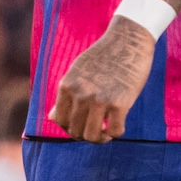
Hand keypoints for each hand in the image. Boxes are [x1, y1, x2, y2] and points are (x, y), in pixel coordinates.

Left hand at [49, 18, 154, 141]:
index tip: (80, 125)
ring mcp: (99, 100)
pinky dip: (116, 133)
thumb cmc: (102, 58)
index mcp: (66, 85)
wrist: (127, 41)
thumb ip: (66, 93)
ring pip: (92, 136)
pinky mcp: (120, 103)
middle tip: (96, 130)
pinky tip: (118, 124)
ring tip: (106, 132)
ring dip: (99, 139)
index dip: (69, 128)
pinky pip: (115, 131)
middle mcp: (80, 94)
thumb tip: (53, 118)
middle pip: (74, 131)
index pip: (59, 120)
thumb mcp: (76, 71)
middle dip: (84, 135)